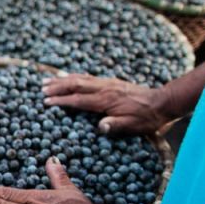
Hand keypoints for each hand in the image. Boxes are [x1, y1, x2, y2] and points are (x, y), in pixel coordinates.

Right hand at [42, 74, 172, 134]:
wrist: (162, 103)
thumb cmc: (146, 118)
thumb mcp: (133, 126)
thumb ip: (116, 125)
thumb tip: (100, 127)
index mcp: (107, 100)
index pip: (79, 99)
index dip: (62, 100)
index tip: (46, 102)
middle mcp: (105, 88)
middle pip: (76, 84)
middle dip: (57, 86)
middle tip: (41, 88)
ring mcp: (108, 83)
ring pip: (81, 78)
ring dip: (63, 79)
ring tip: (47, 80)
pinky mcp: (111, 82)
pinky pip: (89, 77)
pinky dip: (75, 76)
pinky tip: (69, 77)